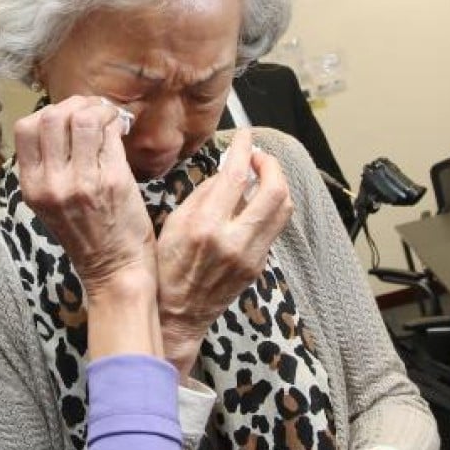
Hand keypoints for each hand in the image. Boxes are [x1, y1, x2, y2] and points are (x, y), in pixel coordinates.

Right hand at [14, 96, 159, 357]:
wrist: (115, 271)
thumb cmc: (87, 236)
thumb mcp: (50, 205)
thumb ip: (47, 168)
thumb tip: (60, 122)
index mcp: (32, 187)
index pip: (25, 128)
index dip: (48, 113)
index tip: (69, 119)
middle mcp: (51, 183)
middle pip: (51, 116)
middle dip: (75, 105)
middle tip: (93, 113)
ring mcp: (81, 182)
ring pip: (82, 117)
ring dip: (99, 110)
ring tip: (109, 119)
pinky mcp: (112, 181)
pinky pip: (109, 133)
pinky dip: (116, 122)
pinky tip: (121, 130)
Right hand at [155, 128, 293, 372]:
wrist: (176, 314)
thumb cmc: (166, 268)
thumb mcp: (174, 224)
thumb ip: (203, 195)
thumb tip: (226, 173)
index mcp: (206, 226)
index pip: (236, 176)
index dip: (245, 149)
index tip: (246, 135)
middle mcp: (234, 240)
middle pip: (275, 190)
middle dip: (271, 165)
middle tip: (258, 157)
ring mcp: (251, 255)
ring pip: (283, 209)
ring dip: (276, 186)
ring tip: (260, 178)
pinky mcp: (258, 266)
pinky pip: (273, 228)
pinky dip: (268, 209)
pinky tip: (252, 206)